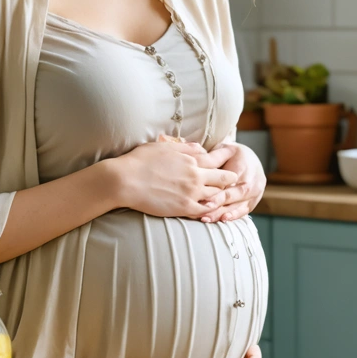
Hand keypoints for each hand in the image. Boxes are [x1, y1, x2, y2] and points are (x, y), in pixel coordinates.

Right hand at [112, 141, 237, 218]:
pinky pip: (204, 211)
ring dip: (220, 196)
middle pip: (222, 180)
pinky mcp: (183, 208)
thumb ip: (186, 147)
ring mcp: (191, 193)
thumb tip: (201, 147)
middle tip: (231, 183)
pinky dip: (209, 210)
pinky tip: (209, 210)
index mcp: (191, 159)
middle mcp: (195, 176)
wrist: (125, 181)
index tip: (230, 163)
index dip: (226, 161)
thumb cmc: (140, 161)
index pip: (217, 160)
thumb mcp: (164, 146)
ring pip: (216, 196)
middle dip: (228, 181)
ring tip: (221, 197)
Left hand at [198, 142, 265, 223]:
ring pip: (239, 205)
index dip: (219, 191)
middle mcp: (254, 179)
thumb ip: (213, 156)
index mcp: (245, 164)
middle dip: (220, 204)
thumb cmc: (231, 155)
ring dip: (222, 213)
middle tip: (203, 211)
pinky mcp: (253, 202)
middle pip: (236, 194)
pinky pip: (244, 211)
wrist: (250, 160)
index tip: (205, 200)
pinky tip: (221, 220)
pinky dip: (232, 216)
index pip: (232, 180)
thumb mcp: (224, 150)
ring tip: (206, 218)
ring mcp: (256, 192)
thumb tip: (198, 161)